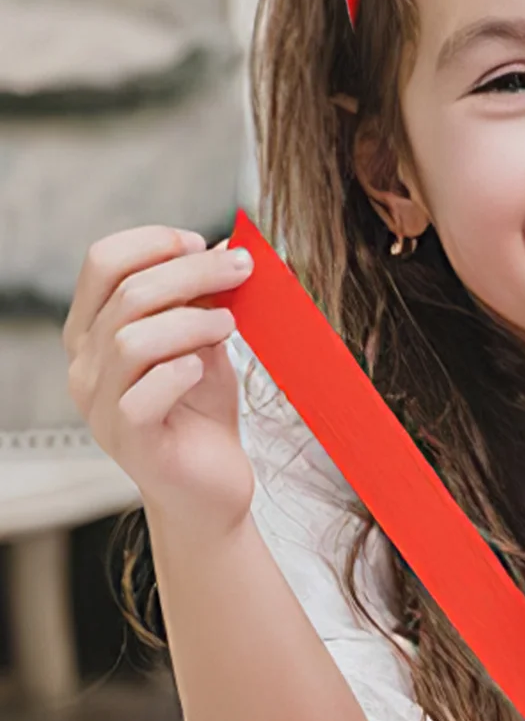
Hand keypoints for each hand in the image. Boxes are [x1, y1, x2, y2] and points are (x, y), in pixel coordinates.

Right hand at [63, 225, 256, 535]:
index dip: (153, 242)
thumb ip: (207, 296)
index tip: (202, 242)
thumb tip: (232, 245)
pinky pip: (139, 396)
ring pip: (131, 340)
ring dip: (192, 321)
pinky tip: (203, 368)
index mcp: (95, 328)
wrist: (212, 479)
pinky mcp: (126, 440)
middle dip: (193, 271)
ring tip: (229, 325)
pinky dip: (178, 372)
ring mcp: (99, 405)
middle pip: (127, 293)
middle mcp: (85, 364)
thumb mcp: (206, 337)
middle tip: (243, 268)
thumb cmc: (202, 403)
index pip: (102, 262)